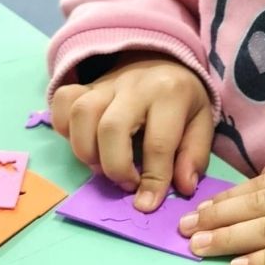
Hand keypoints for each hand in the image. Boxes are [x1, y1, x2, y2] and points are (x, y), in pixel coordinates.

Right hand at [50, 53, 213, 210]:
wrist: (164, 60)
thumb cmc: (182, 99)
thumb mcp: (202, 122)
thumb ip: (194, 155)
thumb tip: (183, 187)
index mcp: (170, 94)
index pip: (158, 143)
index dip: (153, 180)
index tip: (147, 204)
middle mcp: (135, 85)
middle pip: (111, 127)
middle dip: (115, 166)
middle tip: (126, 183)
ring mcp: (106, 82)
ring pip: (81, 114)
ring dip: (86, 150)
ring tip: (103, 167)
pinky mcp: (85, 85)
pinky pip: (63, 101)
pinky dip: (64, 127)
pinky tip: (83, 142)